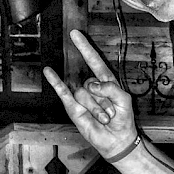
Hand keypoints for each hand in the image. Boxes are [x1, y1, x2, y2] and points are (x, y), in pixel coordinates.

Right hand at [43, 30, 137, 158]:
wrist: (117, 139)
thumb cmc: (123, 118)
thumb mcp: (124, 100)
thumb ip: (111, 88)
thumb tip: (91, 86)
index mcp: (106, 82)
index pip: (94, 61)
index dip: (85, 48)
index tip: (75, 34)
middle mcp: (92, 87)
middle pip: (91, 83)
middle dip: (103, 100)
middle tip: (111, 113)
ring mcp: (82, 97)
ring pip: (83, 94)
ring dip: (96, 109)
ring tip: (103, 119)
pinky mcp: (73, 108)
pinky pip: (63, 93)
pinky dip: (56, 82)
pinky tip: (49, 72)